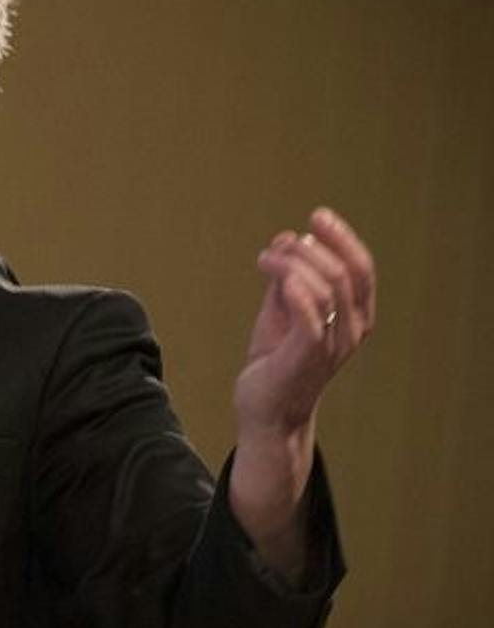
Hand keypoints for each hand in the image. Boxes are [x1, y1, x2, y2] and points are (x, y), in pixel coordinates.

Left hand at [227, 207, 374, 576]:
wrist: (264, 413)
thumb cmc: (275, 362)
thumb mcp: (280, 312)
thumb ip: (286, 278)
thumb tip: (287, 237)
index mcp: (353, 317)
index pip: (362, 268)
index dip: (344, 238)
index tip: (317, 215)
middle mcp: (351, 331)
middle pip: (348, 273)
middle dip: (316, 247)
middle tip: (282, 242)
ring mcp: (331, 346)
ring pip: (328, 288)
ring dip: (295, 264)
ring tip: (265, 260)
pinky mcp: (305, 358)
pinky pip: (310, 315)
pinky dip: (294, 288)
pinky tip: (273, 273)